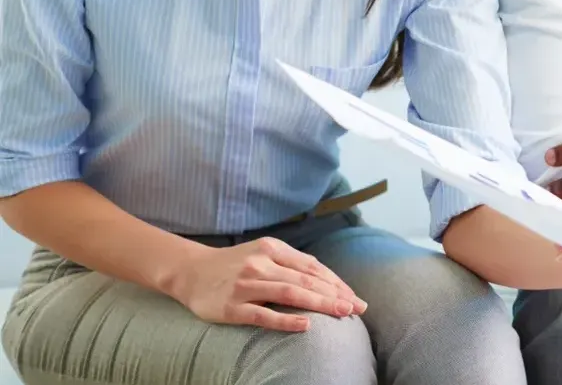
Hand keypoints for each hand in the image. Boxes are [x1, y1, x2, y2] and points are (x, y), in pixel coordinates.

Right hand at [168, 237, 367, 331]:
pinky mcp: (231, 307)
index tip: (355, 296)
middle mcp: (261, 263)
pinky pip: (263, 315)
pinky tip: (306, 325)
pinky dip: (286, 320)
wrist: (190, 271)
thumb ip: (291, 264)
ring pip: (289, 294)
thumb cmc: (235, 264)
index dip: (336, 282)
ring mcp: (245, 285)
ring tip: (342, 313)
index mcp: (273, 249)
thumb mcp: (264, 254)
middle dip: (335, 294)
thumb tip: (329, 281)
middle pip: (306, 279)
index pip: (312, 266)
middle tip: (357, 307)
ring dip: (319, 303)